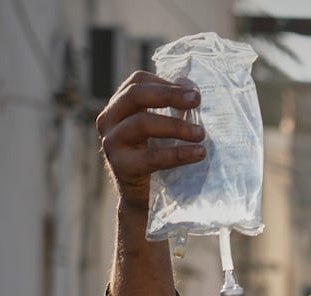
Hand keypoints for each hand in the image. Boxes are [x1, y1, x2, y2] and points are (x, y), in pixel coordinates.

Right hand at [96, 72, 206, 214]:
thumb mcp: (161, 130)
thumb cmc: (155, 158)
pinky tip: (199, 153)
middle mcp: (108, 120)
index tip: (192, 92)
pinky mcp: (121, 166)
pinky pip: (152, 157)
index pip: (137, 82)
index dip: (165, 83)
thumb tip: (189, 85)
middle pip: (135, 95)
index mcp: (118, 107)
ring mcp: (111, 143)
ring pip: (142, 123)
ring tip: (202, 133)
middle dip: (168, 95)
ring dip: (176, 126)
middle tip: (196, 100)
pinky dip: (179, 154)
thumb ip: (171, 107)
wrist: (142, 198)